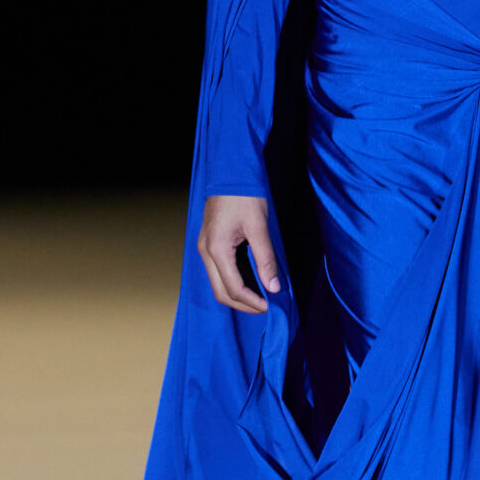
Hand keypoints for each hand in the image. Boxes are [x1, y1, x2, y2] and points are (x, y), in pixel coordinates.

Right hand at [197, 195, 281, 312]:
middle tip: (266, 306)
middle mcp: (205, 252)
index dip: (253, 302)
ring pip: (218, 283)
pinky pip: (219, 271)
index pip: (233, 288)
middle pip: (221, 292)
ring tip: (261, 296)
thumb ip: (266, 259)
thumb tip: (274, 287)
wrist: (230, 172)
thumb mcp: (259, 226)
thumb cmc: (244, 195)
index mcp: (216, 249)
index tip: (271, 306)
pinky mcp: (210, 243)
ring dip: (238, 294)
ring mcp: (205, 248)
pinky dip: (234, 281)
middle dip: (244, 304)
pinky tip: (252, 280)